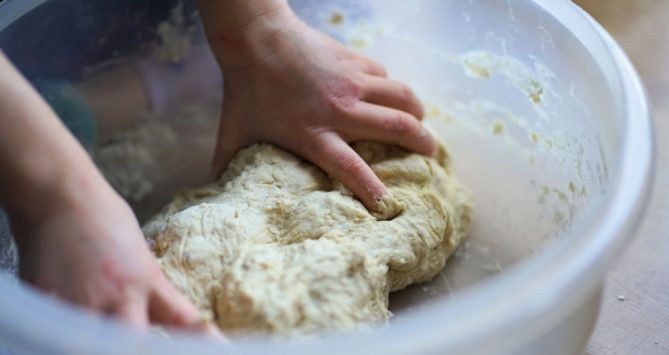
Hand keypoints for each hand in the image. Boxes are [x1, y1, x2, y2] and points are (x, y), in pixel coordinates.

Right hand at [12, 172, 204, 330]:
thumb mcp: (139, 255)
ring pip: (94, 343)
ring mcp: (80, 302)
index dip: (203, 340)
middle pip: (135, 343)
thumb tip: (161, 314)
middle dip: (138, 346)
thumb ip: (149, 288)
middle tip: (139, 340)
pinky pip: (59, 330)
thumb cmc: (103, 217)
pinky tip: (68, 325)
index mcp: (147, 280)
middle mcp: (118, 296)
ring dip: (102, 340)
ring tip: (103, 323)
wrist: (59, 196)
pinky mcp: (46, 303)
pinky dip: (65, 332)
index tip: (222, 348)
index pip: (183, 320)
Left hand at [201, 3, 435, 210]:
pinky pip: (387, 77)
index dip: (373, 189)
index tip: (390, 206)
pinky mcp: (356, 61)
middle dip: (422, 143)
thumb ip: (228, 166)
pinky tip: (389, 96)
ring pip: (403, 97)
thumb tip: (216, 193)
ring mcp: (352, 82)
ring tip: (422, 124)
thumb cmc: (244, 91)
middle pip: (396, 127)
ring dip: (418, 113)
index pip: (351, 167)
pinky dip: (394, 89)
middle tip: (431, 154)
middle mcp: (340, 109)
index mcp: (313, 133)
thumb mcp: (233, 134)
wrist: (256, 39)